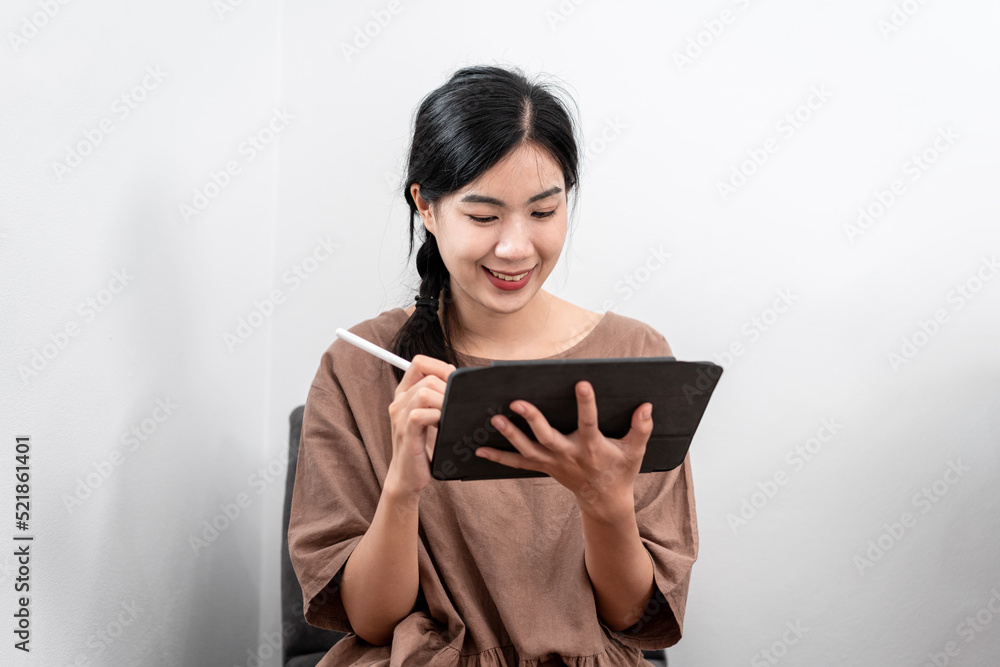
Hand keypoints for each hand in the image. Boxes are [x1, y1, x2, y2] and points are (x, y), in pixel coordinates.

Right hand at [386, 354, 455, 496]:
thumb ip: (437, 396)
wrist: (407, 476)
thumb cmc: (423, 446)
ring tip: (448, 417)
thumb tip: (456, 375)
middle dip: (448, 389)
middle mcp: (399, 402)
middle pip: (427, 377)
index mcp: (405, 394)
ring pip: (424, 392)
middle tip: (455, 406)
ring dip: (444, 402)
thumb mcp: (430, 416)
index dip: (440, 367)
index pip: (419, 363)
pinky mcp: (406, 433)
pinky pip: (419, 414)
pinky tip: (442, 426)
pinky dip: (437, 416)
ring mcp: (400, 417)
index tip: (453, 382)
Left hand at [475, 381, 652, 518]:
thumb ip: (641, 429)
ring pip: (528, 450)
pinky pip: (517, 464)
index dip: (586, 403)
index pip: (589, 422)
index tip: (582, 382)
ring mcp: (553, 463)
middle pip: (547, 437)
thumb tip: (647, 406)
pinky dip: (498, 458)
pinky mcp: (543, 467)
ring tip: (494, 419)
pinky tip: (480, 450)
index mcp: (592, 448)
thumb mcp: (635, 452)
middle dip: (532, 420)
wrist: (604, 501)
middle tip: (517, 402)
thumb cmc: (620, 471)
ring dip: (510, 436)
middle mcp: (569, 455)